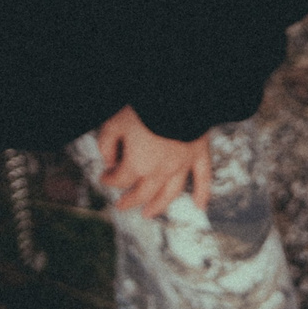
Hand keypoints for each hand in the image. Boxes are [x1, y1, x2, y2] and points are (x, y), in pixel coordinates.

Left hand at [95, 105, 214, 220]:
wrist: (178, 96)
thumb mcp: (114, 122)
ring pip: (170, 193)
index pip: (120, 179)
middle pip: (143, 193)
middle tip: (121, 205)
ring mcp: (182, 165)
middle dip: (130, 200)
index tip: (104, 176)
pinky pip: (203, 178)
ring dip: (158, 205)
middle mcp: (160, 171)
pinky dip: (202, 194)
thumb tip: (108, 160)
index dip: (109, 179)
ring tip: (149, 213)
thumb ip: (106, 144)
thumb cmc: (144, 107)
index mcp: (138, 164)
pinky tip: (199, 205)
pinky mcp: (199, 154)